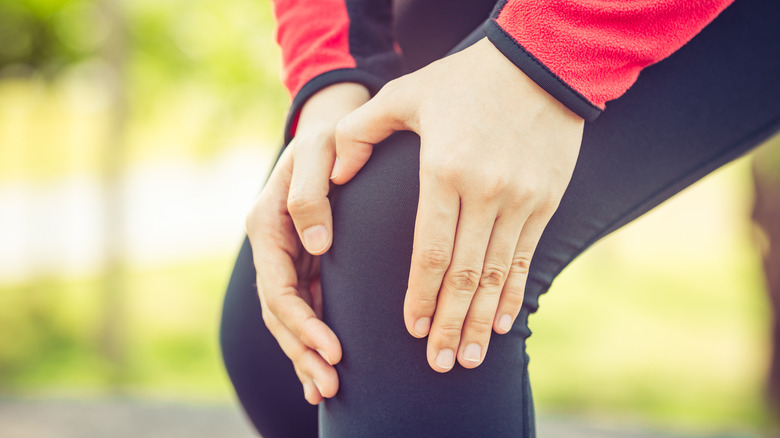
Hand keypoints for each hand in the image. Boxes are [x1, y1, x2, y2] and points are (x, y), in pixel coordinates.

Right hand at [245, 83, 369, 402]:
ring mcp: (286, 256)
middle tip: (331, 385)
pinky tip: (325, 367)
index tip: (332, 348)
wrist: (333, 125)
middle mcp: (272, 246)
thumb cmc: (329, 135)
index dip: (301, 322)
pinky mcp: (304, 261)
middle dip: (303, 350)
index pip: (278, 287)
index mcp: (267, 224)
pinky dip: (312, 338)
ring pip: (289, 316)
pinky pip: (304, 306)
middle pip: (279, 311)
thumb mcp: (319, 151)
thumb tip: (315, 245)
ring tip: (329, 390)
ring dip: (306, 354)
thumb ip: (311, 195)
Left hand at [331, 38, 583, 371]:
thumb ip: (361, 132)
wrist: (542, 64)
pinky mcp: (545, 202)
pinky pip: (527, 258)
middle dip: (450, 324)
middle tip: (439, 364)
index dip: (419, 296)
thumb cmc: (466, 80)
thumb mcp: (406, 94)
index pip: (429, 250)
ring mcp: (520, 200)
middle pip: (463, 274)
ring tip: (470, 359)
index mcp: (445, 171)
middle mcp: (485, 192)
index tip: (411, 329)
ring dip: (482, 321)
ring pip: (497, 275)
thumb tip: (335, 174)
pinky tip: (506, 325)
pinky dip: (515, 295)